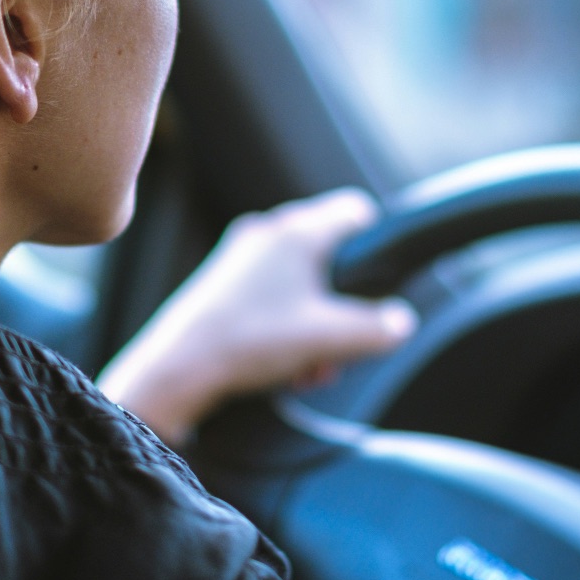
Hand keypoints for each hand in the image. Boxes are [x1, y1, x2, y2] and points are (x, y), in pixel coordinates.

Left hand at [96, 188, 418, 445]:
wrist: (179, 368)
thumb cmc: (251, 341)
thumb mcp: (330, 338)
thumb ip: (377, 328)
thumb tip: (400, 322)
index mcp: (297, 231)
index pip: (354, 211)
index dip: (376, 243)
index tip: (381, 280)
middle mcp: (268, 233)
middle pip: (329, 257)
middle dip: (342, 305)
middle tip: (342, 344)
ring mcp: (241, 257)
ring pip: (300, 283)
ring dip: (315, 325)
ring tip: (311, 367)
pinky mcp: (223, 284)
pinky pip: (272, 297)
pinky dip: (287, 328)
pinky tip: (285, 368)